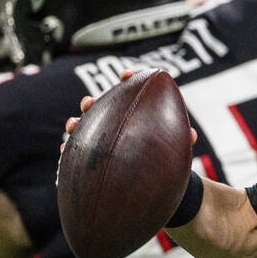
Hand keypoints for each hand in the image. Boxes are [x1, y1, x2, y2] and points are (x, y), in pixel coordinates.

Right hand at [62, 69, 196, 146]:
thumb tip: (192, 135)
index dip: (129, 80)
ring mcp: (99, 138)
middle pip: (99, 107)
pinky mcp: (90, 156)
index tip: (127, 75)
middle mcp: (114, 122)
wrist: (154, 182)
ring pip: (82, 127)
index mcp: (134, 113)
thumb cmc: (164, 157)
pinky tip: (64, 149)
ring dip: (75, 122)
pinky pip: (75, 150)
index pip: (130, 91)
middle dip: (91, 102)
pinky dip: (68, 147)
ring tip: (73, 124)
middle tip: (88, 103)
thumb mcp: (173, 148)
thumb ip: (181, 140)